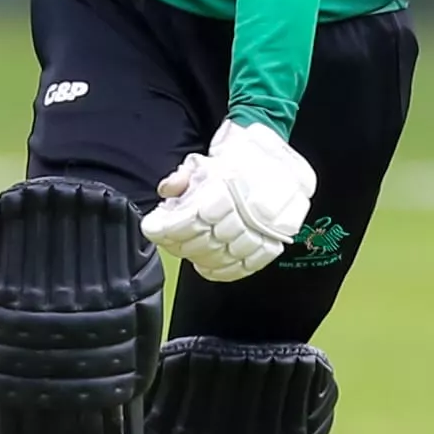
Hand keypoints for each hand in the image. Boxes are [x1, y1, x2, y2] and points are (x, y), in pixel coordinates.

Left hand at [141, 119, 315, 282]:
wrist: (279, 166)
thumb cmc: (238, 165)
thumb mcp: (205, 161)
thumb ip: (182, 176)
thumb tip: (168, 189)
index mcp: (227, 186)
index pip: (190, 220)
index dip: (167, 229)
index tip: (154, 227)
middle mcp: (247, 209)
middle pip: (203, 242)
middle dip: (179, 244)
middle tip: (168, 239)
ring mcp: (262, 229)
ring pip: (223, 257)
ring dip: (199, 258)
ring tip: (187, 251)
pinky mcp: (273, 242)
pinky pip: (247, 265)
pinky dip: (225, 272)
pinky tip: (208, 268)